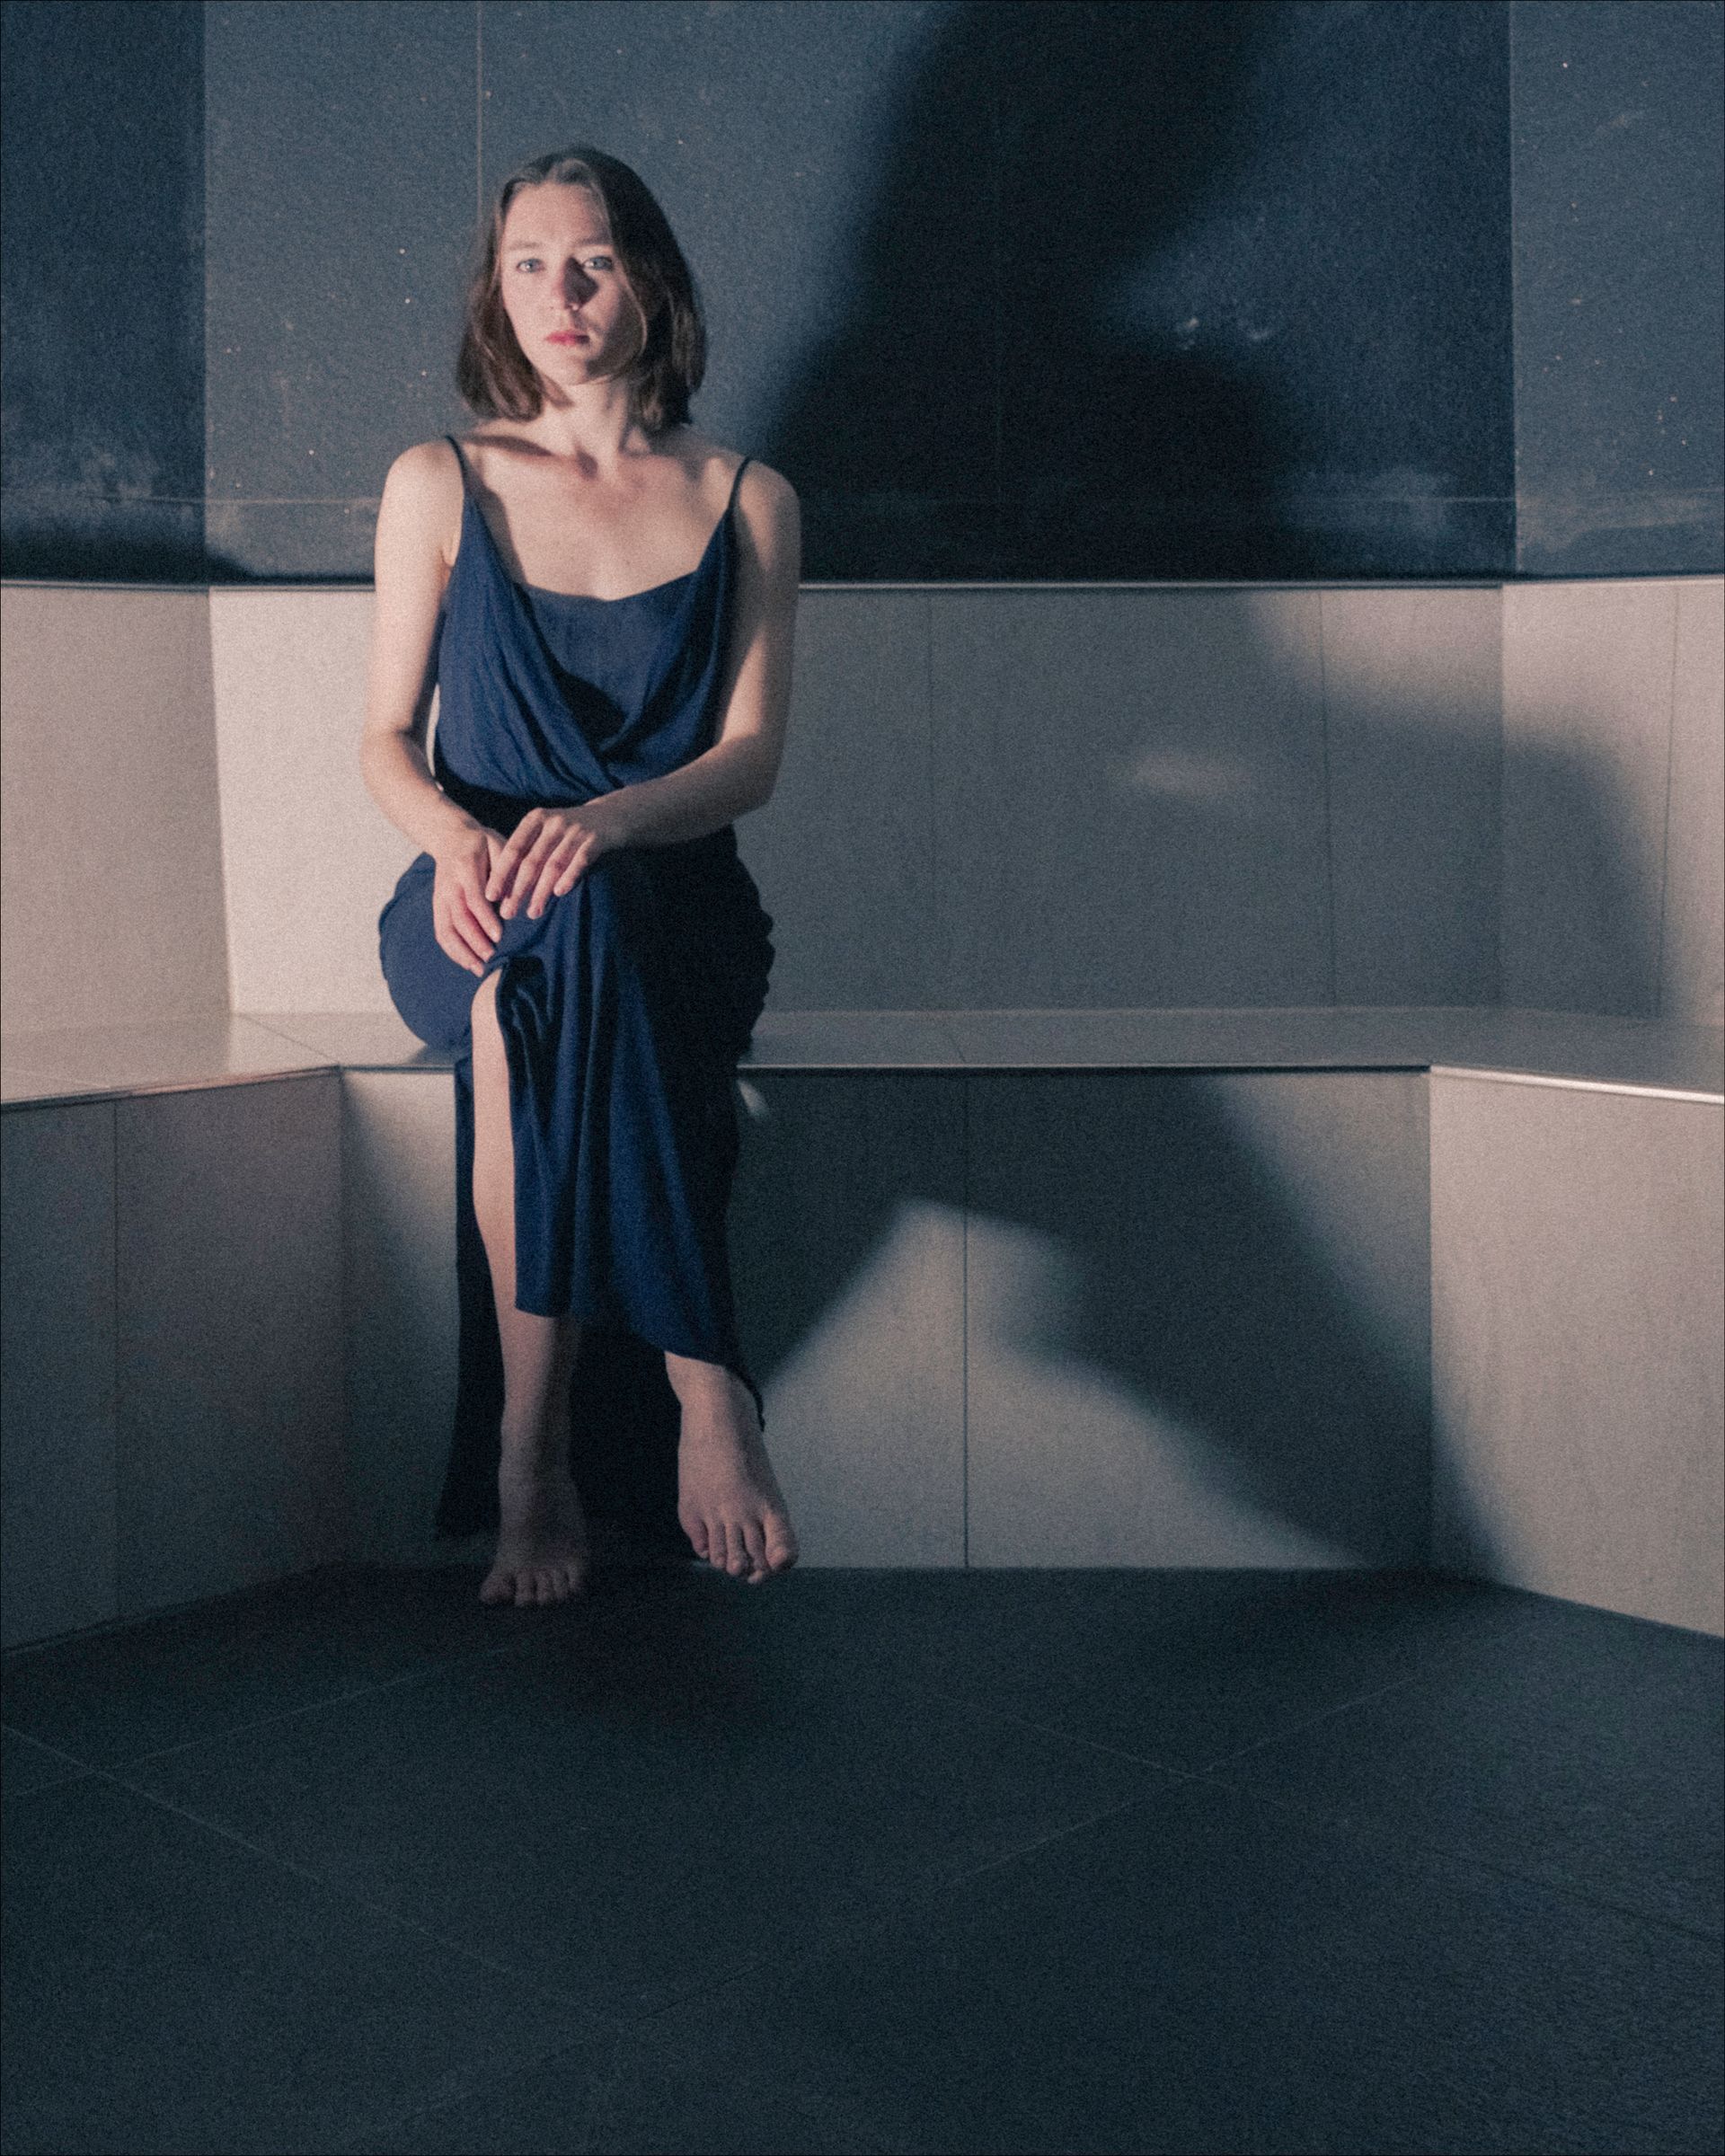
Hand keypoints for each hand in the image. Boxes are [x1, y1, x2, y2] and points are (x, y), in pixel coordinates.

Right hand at [430, 824, 507, 976]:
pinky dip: (452, 950)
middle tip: (492, 957)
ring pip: (445, 928)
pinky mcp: (437, 905)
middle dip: (474, 940)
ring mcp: (440, 897)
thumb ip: (505, 869)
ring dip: (461, 951)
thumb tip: (510, 900)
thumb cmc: (483, 844)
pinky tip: (468, 963)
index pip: (474, 898)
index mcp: (465, 866)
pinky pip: (441, 931)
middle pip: (458, 917)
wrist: (451, 836)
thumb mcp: (498, 845)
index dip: (485, 919)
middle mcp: (448, 884)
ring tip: (479, 968)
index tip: (499, 936)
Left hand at [487, 800, 626, 920]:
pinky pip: (579, 861)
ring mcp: (575, 830)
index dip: (501, 873)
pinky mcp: (596, 839)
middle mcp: (553, 822)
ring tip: (532, 913)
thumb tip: (503, 887)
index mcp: (536, 819)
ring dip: (541, 891)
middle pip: (531, 861)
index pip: (513, 849)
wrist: (611, 816)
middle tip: (507, 913)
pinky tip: (559, 893)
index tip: (490, 896)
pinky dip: (569, 877)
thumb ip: (528, 851)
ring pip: (553, 865)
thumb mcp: (546, 833)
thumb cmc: (570, 832)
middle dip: (518, 889)